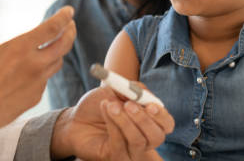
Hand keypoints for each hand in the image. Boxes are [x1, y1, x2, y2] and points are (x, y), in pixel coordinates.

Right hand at [0, 0, 75, 133]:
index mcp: (20, 49)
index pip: (52, 28)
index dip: (64, 17)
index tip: (69, 11)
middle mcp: (34, 65)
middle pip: (64, 44)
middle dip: (70, 31)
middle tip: (70, 24)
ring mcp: (37, 82)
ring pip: (57, 62)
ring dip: (59, 50)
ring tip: (54, 44)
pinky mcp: (35, 96)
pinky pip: (45, 79)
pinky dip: (44, 70)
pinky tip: (34, 68)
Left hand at [51, 87, 173, 160]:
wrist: (76, 118)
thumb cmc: (100, 104)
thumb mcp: (117, 89)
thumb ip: (133, 89)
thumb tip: (142, 93)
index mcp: (150, 121)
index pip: (166, 124)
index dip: (161, 116)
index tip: (150, 105)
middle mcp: (144, 138)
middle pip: (156, 136)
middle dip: (143, 119)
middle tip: (128, 105)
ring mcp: (131, 150)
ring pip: (138, 141)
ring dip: (124, 120)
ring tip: (110, 104)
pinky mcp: (116, 157)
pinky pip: (120, 144)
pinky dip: (113, 125)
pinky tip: (105, 110)